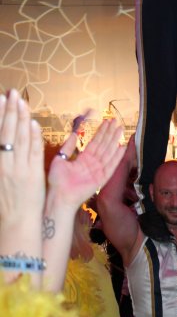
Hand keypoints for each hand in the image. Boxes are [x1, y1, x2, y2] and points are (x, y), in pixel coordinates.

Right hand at [0, 89, 44, 227]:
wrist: (16, 223)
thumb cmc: (5, 202)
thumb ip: (1, 157)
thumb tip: (3, 140)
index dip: (0, 115)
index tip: (1, 99)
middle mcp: (4, 164)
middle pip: (7, 131)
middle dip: (10, 110)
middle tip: (11, 93)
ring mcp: (19, 168)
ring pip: (21, 138)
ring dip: (22, 118)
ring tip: (22, 102)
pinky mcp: (33, 174)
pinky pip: (34, 151)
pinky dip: (34, 136)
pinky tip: (34, 124)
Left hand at [47, 117, 125, 210]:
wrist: (58, 196)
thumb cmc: (57, 181)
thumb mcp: (60, 159)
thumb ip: (68, 147)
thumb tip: (73, 134)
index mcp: (84, 159)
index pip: (95, 142)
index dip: (101, 131)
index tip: (107, 121)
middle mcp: (93, 163)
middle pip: (104, 145)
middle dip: (110, 133)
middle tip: (116, 121)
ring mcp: (98, 170)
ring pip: (108, 152)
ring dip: (114, 140)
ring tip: (120, 129)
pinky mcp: (101, 179)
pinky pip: (111, 166)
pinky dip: (117, 157)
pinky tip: (121, 147)